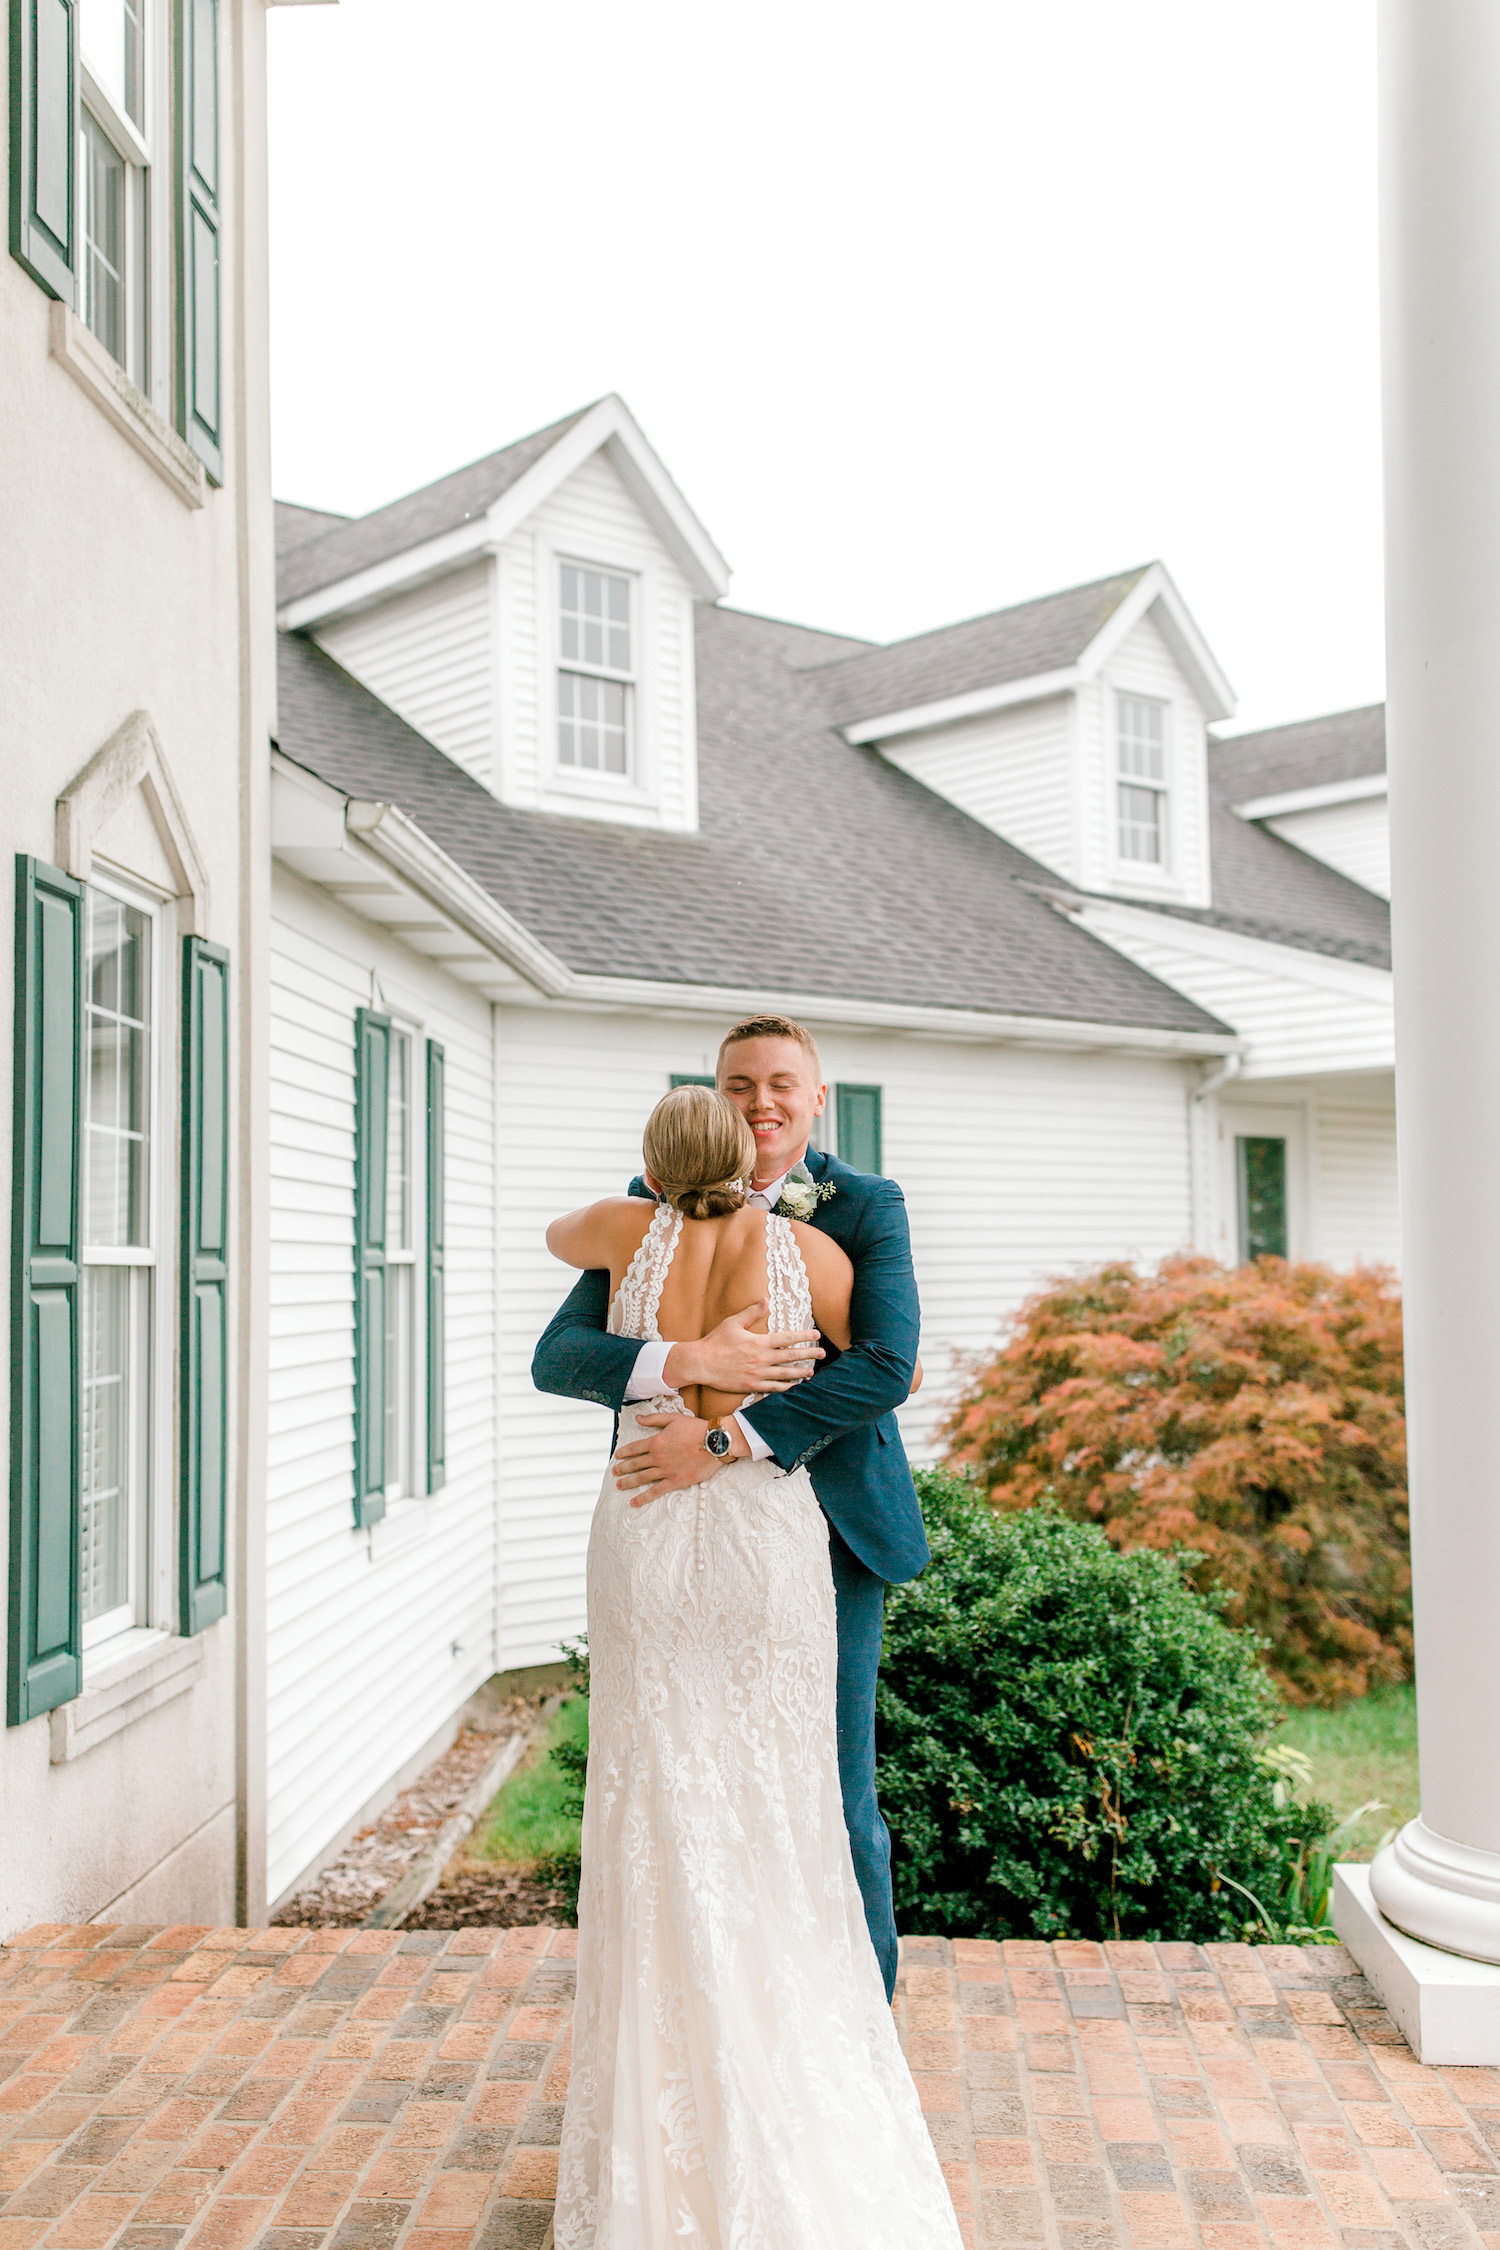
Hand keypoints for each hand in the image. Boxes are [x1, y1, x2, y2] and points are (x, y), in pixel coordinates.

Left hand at [613, 1411, 749, 1506]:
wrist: (714, 1442)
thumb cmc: (696, 1428)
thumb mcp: (673, 1418)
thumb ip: (654, 1419)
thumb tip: (638, 1418)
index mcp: (656, 1441)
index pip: (634, 1448)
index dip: (624, 1452)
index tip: (617, 1456)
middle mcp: (657, 1457)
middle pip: (635, 1464)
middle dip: (622, 1468)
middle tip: (614, 1472)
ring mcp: (665, 1470)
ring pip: (641, 1478)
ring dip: (628, 1482)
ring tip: (619, 1485)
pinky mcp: (675, 1481)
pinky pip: (656, 1491)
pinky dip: (643, 1497)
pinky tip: (634, 1501)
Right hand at [661, 1303, 822, 1395]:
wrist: (701, 1363)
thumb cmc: (715, 1342)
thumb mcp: (733, 1323)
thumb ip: (751, 1312)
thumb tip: (765, 1300)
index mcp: (759, 1342)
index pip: (787, 1338)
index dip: (803, 1336)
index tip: (815, 1335)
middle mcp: (761, 1359)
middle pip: (790, 1356)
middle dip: (808, 1354)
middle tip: (822, 1354)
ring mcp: (758, 1374)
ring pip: (785, 1374)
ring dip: (800, 1372)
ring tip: (812, 1371)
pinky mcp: (752, 1386)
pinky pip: (773, 1388)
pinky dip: (785, 1387)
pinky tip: (794, 1386)